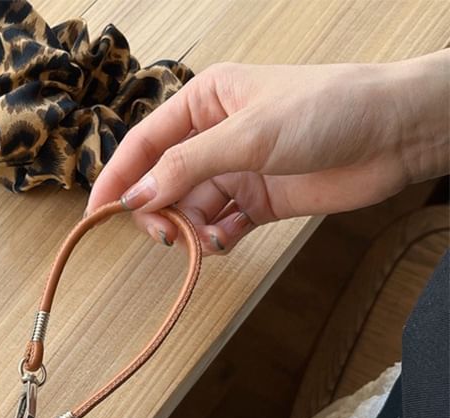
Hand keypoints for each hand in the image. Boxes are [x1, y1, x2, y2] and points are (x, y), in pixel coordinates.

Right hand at [87, 51, 449, 253]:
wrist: (394, 134)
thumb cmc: (327, 110)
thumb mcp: (246, 134)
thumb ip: (187, 168)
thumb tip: (137, 197)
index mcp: (205, 102)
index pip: (145, 144)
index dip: (118, 179)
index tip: (95, 214)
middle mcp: (215, 137)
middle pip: (163, 183)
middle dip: (159, 212)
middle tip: (166, 236)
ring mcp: (236, 171)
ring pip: (190, 210)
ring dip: (191, 231)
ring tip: (206, 240)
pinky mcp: (258, 201)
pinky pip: (220, 227)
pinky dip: (217, 240)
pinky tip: (227, 241)